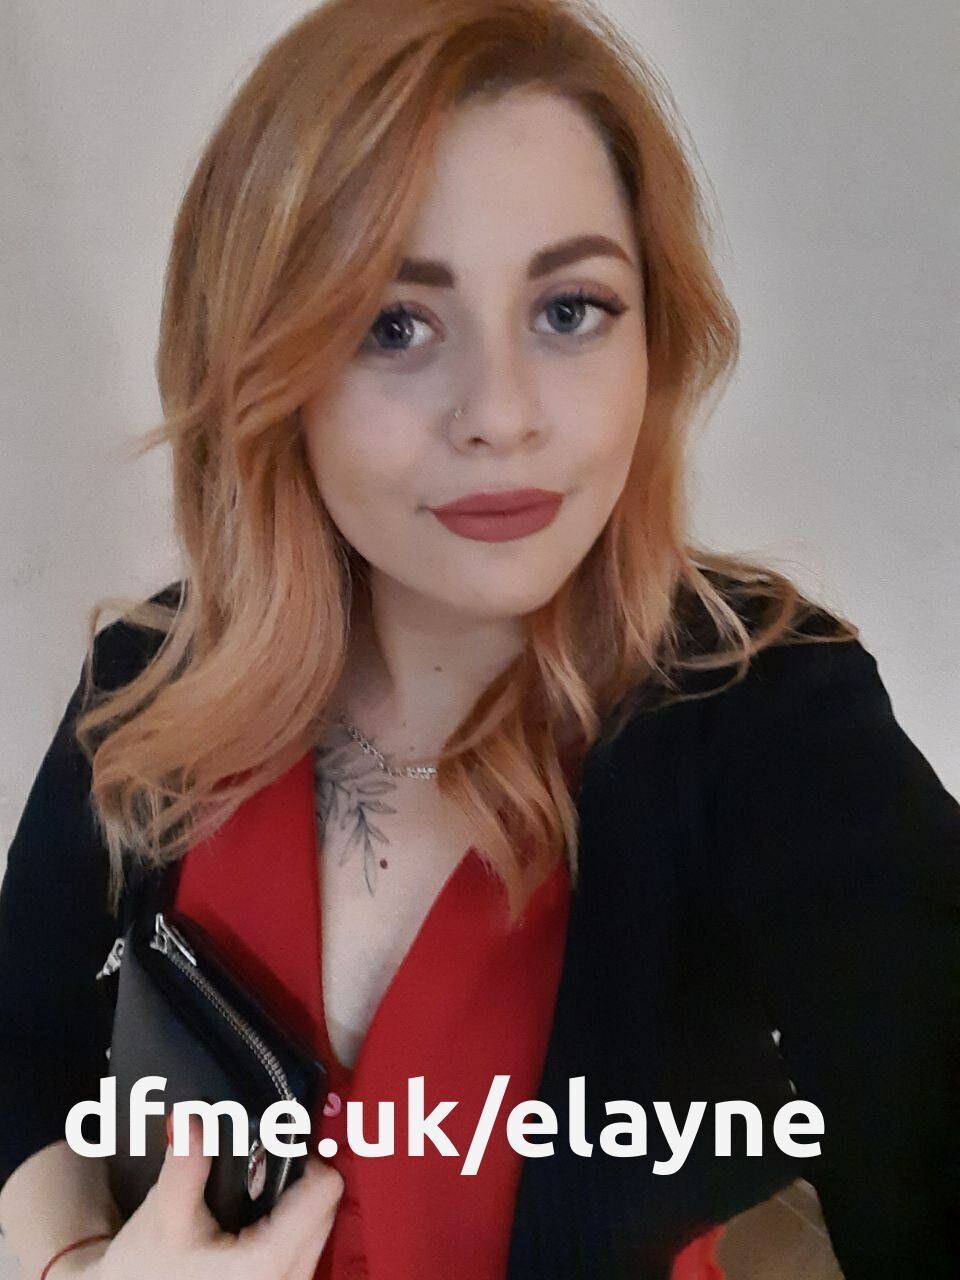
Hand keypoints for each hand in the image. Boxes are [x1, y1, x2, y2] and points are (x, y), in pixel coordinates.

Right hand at [74, 1115, 342, 1279]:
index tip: (275, 1144)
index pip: (324, 1191)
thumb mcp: (163, 1218)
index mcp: (269, 1262)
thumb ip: (185, 1163)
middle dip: (299, 1180)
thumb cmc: (144, 1275)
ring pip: (319, 1229)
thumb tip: (192, 1117)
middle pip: (326, 1208)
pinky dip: (288, 1228)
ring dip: (294, 1205)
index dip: (304, 1157)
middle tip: (259, 1164)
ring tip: (253, 1192)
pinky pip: (305, 1249)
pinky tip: (252, 1221)